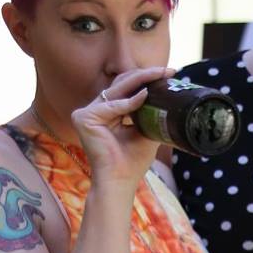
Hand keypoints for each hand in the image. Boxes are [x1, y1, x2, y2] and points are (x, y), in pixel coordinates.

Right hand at [69, 67, 173, 191]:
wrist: (119, 182)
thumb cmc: (132, 162)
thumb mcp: (146, 132)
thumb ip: (150, 113)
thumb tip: (169, 95)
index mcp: (107, 112)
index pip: (126, 88)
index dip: (146, 79)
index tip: (169, 73)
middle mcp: (95, 110)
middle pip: (122, 83)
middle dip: (146, 75)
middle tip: (168, 70)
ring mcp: (86, 113)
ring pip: (117, 89)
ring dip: (142, 80)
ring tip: (162, 75)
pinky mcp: (83, 118)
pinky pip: (112, 106)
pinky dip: (129, 102)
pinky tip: (145, 96)